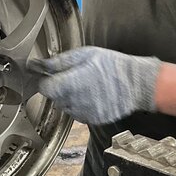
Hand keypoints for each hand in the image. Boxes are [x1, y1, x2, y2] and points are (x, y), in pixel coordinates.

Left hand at [29, 47, 160, 125]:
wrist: (137, 84)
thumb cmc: (112, 66)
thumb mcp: (85, 55)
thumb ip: (59, 61)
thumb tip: (38, 64)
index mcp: (69, 84)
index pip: (44, 87)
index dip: (47, 80)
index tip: (54, 75)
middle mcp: (73, 102)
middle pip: (54, 98)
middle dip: (59, 88)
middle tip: (75, 77)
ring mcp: (83, 113)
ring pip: (65, 107)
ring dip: (70, 98)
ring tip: (87, 86)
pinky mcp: (91, 120)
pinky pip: (78, 114)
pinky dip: (81, 106)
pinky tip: (93, 96)